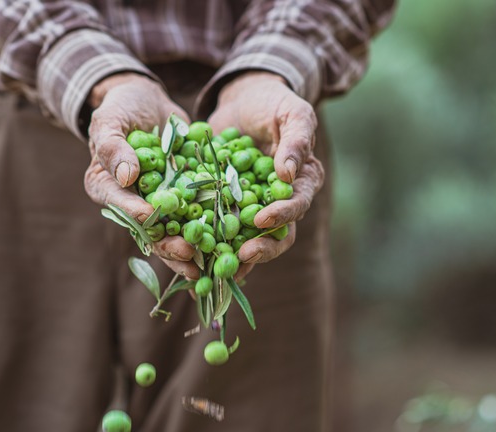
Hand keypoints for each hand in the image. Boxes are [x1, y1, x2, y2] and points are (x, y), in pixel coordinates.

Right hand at [83, 73, 200, 278]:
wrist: (147, 101)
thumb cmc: (121, 108)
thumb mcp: (110, 121)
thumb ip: (113, 146)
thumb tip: (126, 175)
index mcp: (107, 187)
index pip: (120, 205)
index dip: (136, 213)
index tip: (153, 216)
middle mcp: (133, 202)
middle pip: (151, 229)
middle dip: (170, 244)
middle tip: (188, 253)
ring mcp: (161, 202)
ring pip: (177, 230)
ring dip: (194, 247)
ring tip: (211, 263)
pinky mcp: (185, 196)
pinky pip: (200, 213)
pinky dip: (214, 227)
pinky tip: (231, 241)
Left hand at [208, 72, 324, 278]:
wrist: (244, 98)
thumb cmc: (274, 103)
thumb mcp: (291, 112)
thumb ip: (296, 140)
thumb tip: (288, 174)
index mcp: (303, 181)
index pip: (297, 205)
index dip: (281, 216)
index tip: (262, 221)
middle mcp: (280, 201)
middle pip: (276, 235)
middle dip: (260, 248)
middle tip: (242, 256)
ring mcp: (252, 206)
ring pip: (247, 239)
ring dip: (234, 257)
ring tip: (216, 270)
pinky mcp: (225, 205)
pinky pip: (218, 228)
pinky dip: (207, 243)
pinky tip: (193, 257)